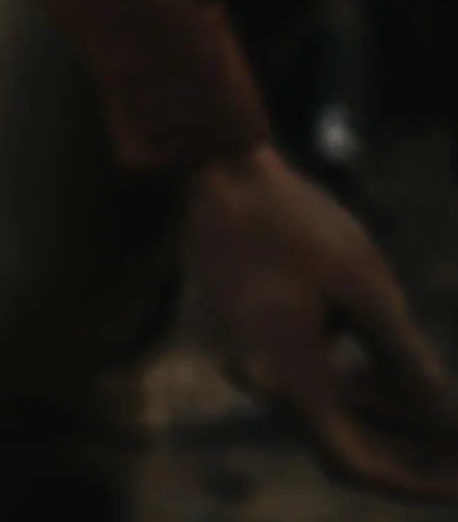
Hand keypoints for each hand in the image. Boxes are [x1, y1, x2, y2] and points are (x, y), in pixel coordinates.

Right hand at [186, 142, 457, 498]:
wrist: (220, 174)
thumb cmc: (296, 224)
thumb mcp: (367, 291)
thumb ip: (408, 364)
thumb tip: (445, 420)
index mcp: (288, 377)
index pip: (354, 461)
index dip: (413, 479)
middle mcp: (264, 379)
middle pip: (341, 443)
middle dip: (406, 452)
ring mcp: (252, 359)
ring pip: (327, 412)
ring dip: (384, 420)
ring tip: (445, 416)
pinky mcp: (252, 337)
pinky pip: (309, 382)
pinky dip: (355, 390)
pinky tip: (391, 375)